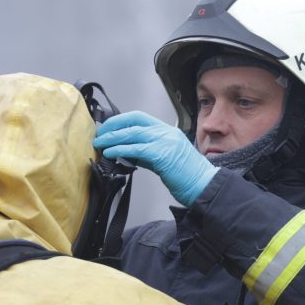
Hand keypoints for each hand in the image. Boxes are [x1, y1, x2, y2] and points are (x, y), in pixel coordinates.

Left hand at [94, 111, 218, 206]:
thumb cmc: (187, 177)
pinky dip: (120, 149)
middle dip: (113, 126)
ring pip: (132, 133)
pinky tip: (110, 153)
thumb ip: (148, 154)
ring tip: (100, 144)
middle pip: (134, 121)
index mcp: (168, 132)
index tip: (108, 128)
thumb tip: (127, 153)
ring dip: (112, 138)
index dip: (121, 121)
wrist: (204, 187)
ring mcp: (165, 141)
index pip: (140, 118)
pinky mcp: (162, 154)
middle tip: (100, 134)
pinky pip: (135, 149)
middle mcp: (166, 132)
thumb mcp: (166, 160)